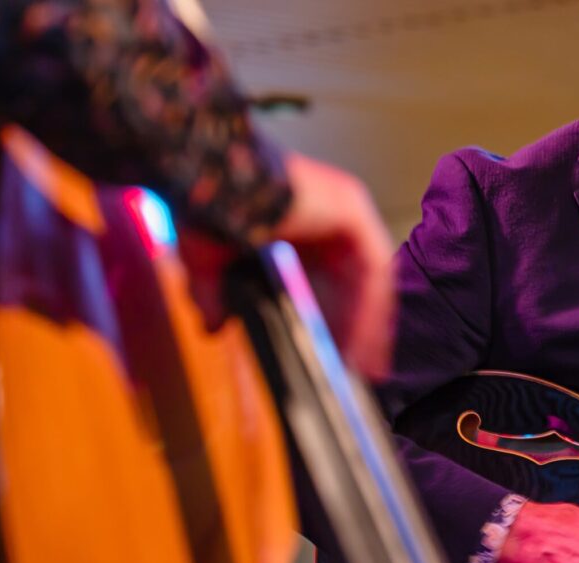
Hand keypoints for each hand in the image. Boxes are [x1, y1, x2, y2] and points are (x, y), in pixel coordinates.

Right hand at [184, 153, 393, 378]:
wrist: (205, 176)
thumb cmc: (205, 203)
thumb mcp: (208, 261)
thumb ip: (213, 294)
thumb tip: (212, 327)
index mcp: (305, 222)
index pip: (335, 278)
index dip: (339, 318)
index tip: (337, 354)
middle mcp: (333, 215)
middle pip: (359, 283)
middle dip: (359, 328)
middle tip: (357, 368)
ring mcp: (347, 211)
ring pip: (370, 282)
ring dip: (369, 326)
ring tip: (362, 365)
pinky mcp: (353, 214)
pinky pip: (374, 273)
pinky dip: (370, 309)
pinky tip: (362, 341)